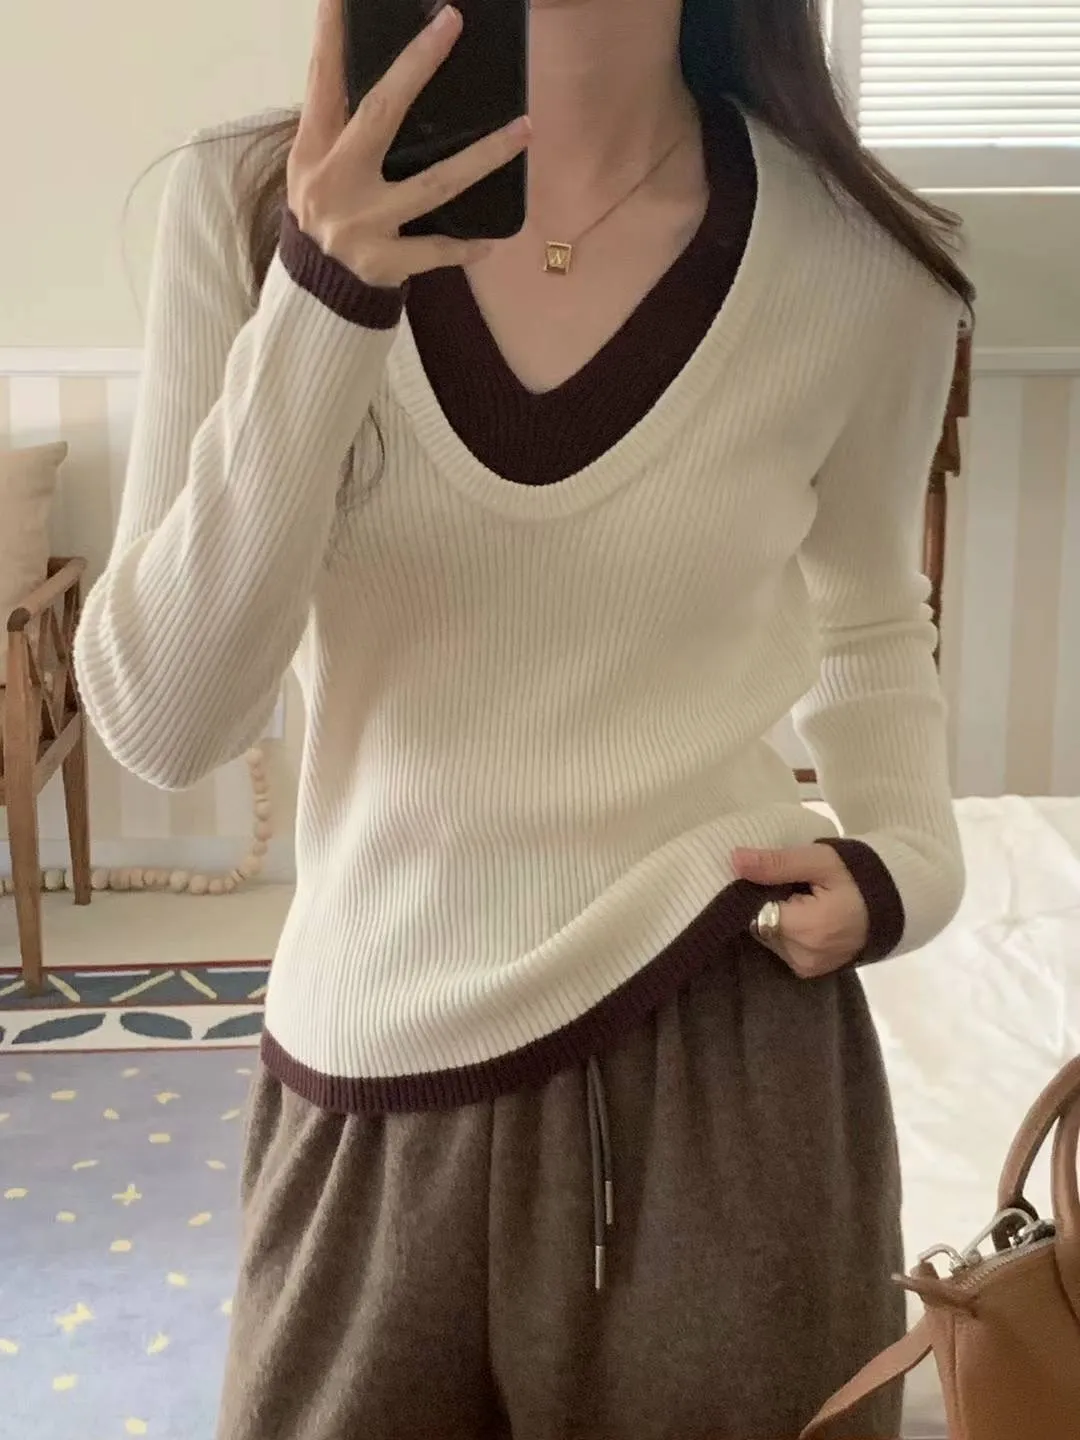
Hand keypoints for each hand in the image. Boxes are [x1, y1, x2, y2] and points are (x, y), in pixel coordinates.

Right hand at [289, 0, 530, 286]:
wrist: (313, 294)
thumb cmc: (324, 215)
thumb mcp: (316, 167)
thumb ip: (341, 125)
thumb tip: (389, 75)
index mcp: (315, 150)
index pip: (324, 80)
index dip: (332, 34)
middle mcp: (335, 182)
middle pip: (380, 114)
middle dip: (415, 67)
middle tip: (451, 24)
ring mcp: (362, 224)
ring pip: (432, 184)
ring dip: (482, 157)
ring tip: (524, 129)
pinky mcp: (383, 263)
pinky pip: (434, 251)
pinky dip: (462, 248)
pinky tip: (491, 241)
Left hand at [732, 844, 868, 978]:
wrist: (896, 904)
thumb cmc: (857, 877)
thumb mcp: (820, 861)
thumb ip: (777, 863)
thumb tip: (735, 860)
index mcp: (805, 929)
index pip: (754, 910)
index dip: (760, 890)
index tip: (777, 877)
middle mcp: (803, 956)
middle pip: (759, 925)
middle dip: (769, 904)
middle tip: (796, 887)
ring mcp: (807, 968)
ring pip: (768, 937)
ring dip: (778, 919)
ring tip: (804, 902)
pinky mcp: (810, 971)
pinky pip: (782, 948)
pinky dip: (788, 932)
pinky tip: (806, 918)